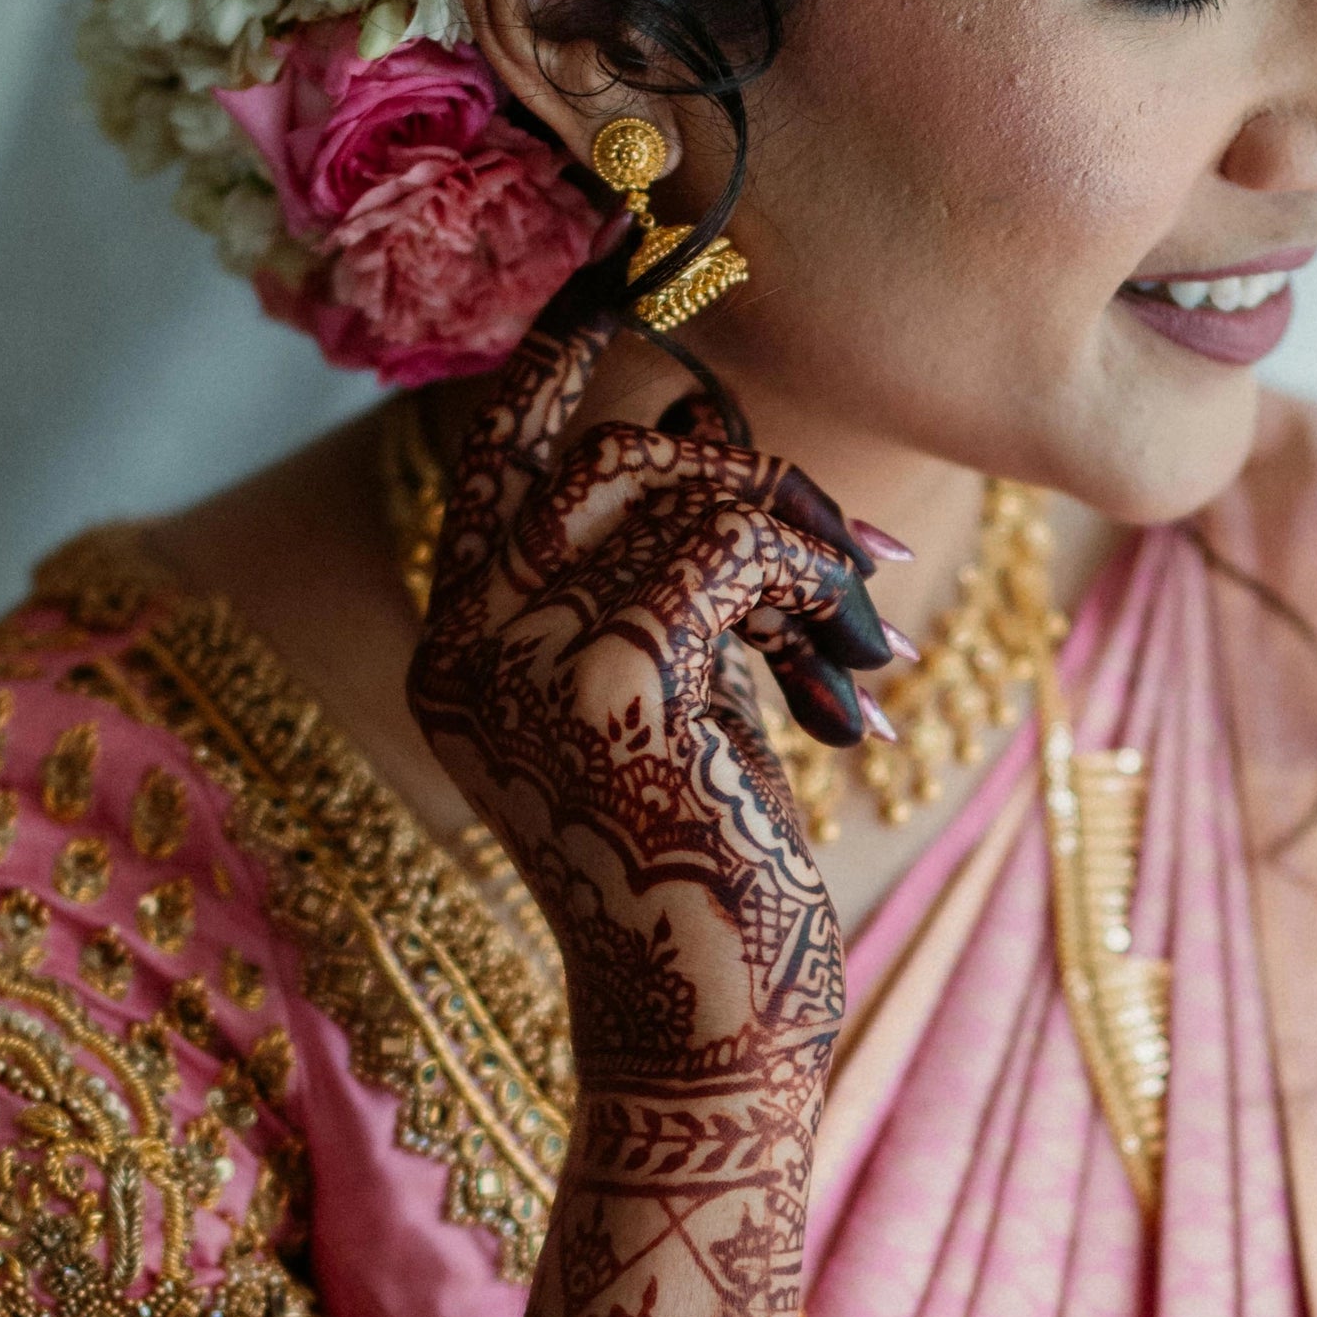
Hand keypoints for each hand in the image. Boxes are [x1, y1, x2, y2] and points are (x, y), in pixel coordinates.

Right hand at [408, 332, 873, 1095]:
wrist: (708, 1035)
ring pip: (665, 483)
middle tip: (841, 566)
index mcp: (462, 650)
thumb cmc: (710, 887)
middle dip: (741, 478)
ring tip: (854, 648)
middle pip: (598, 450)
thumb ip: (658, 584)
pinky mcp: (605, 686)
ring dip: (790, 546)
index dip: (569, 357)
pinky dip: (804, 596)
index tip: (637, 281)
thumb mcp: (674, 711)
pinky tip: (845, 688)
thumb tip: (699, 406)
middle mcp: (462, 647)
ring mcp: (516, 663)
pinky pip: (720, 547)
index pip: (500, 449)